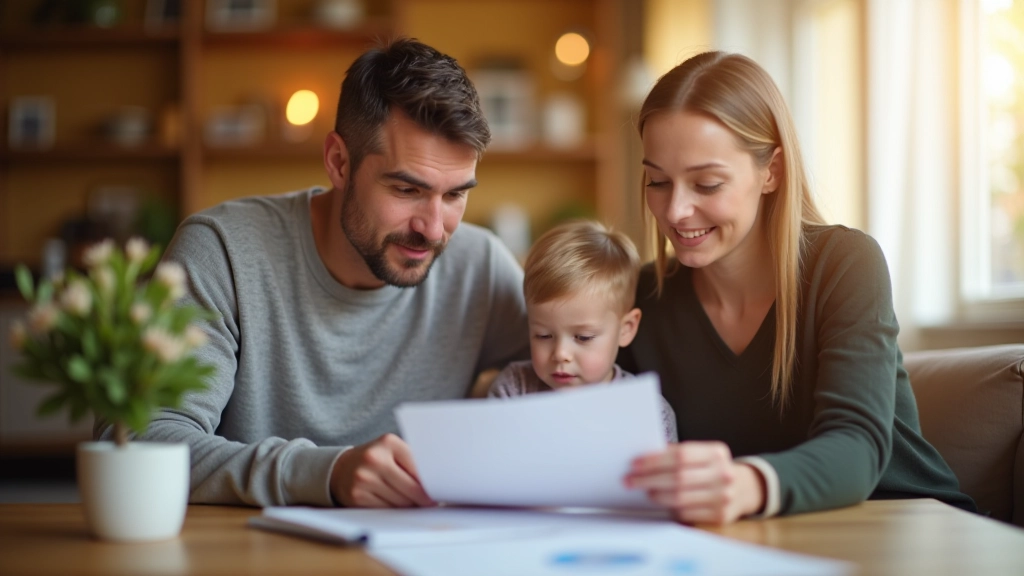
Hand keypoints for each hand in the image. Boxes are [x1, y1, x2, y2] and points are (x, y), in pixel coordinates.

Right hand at [329, 433, 434, 507]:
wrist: (340, 469)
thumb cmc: (375, 460)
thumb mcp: (392, 451)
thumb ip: (413, 463)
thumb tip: (436, 485)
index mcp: (388, 442)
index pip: (419, 468)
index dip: (431, 483)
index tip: (440, 491)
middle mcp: (374, 459)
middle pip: (411, 488)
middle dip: (424, 499)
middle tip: (432, 503)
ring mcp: (364, 478)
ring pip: (400, 502)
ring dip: (410, 506)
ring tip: (413, 503)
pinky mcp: (357, 496)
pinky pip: (386, 510)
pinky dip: (395, 510)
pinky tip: (397, 506)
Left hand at [625, 441, 764, 524]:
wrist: (743, 488)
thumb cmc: (712, 469)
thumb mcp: (702, 455)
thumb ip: (678, 454)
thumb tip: (644, 459)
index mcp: (716, 452)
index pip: (681, 455)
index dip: (655, 460)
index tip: (635, 464)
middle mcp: (723, 474)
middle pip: (678, 477)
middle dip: (649, 479)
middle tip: (631, 480)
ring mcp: (724, 496)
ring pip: (680, 497)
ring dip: (657, 495)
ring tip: (645, 491)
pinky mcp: (720, 515)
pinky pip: (687, 513)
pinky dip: (670, 508)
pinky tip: (662, 502)